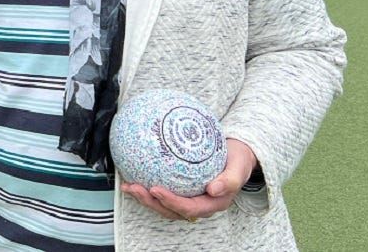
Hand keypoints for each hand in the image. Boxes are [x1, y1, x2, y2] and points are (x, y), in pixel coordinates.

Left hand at [121, 138, 258, 221]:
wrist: (237, 156)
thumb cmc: (238, 160)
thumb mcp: (239, 167)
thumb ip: (230, 180)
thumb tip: (213, 190)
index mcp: (213, 203)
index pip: (189, 208)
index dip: (171, 202)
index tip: (155, 189)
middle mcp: (200, 205)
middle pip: (172, 211)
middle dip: (151, 202)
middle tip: (134, 188)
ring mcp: (190, 199)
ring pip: (164, 205)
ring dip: (145, 198)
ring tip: (128, 186)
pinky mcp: (182, 191)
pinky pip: (163, 193)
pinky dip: (147, 188)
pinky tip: (133, 177)